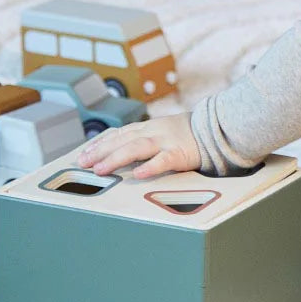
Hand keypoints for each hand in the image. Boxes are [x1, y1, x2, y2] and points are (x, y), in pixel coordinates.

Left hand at [76, 111, 201, 179]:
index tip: (85, 153)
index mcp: (149, 127)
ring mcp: (166, 141)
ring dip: (116, 158)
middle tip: (83, 163)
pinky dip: (151, 166)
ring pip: (137, 148)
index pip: (120, 133)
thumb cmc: (190, 134)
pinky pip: (164, 160)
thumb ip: (146, 140)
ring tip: (101, 170)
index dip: (101, 143)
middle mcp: (154, 131)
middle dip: (101, 151)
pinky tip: (140, 174)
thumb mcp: (164, 131)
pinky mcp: (181, 152)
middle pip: (122, 140)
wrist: (217, 127)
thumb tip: (124, 153)